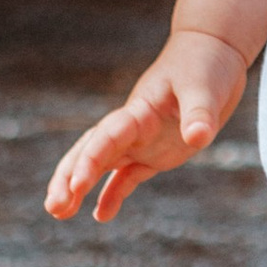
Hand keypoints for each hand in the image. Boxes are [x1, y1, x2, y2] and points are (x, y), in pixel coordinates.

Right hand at [46, 32, 250, 222]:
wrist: (214, 50)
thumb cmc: (205, 63)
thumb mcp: (204, 87)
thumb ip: (200, 113)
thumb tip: (198, 138)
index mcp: (140, 110)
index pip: (107, 137)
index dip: (90, 161)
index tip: (76, 186)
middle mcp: (135, 127)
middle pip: (93, 151)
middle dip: (70, 177)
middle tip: (53, 207)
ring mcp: (144, 140)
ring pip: (104, 164)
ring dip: (81, 187)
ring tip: (58, 213)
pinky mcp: (158, 151)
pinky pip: (130, 175)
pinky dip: (114, 193)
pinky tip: (100, 215)